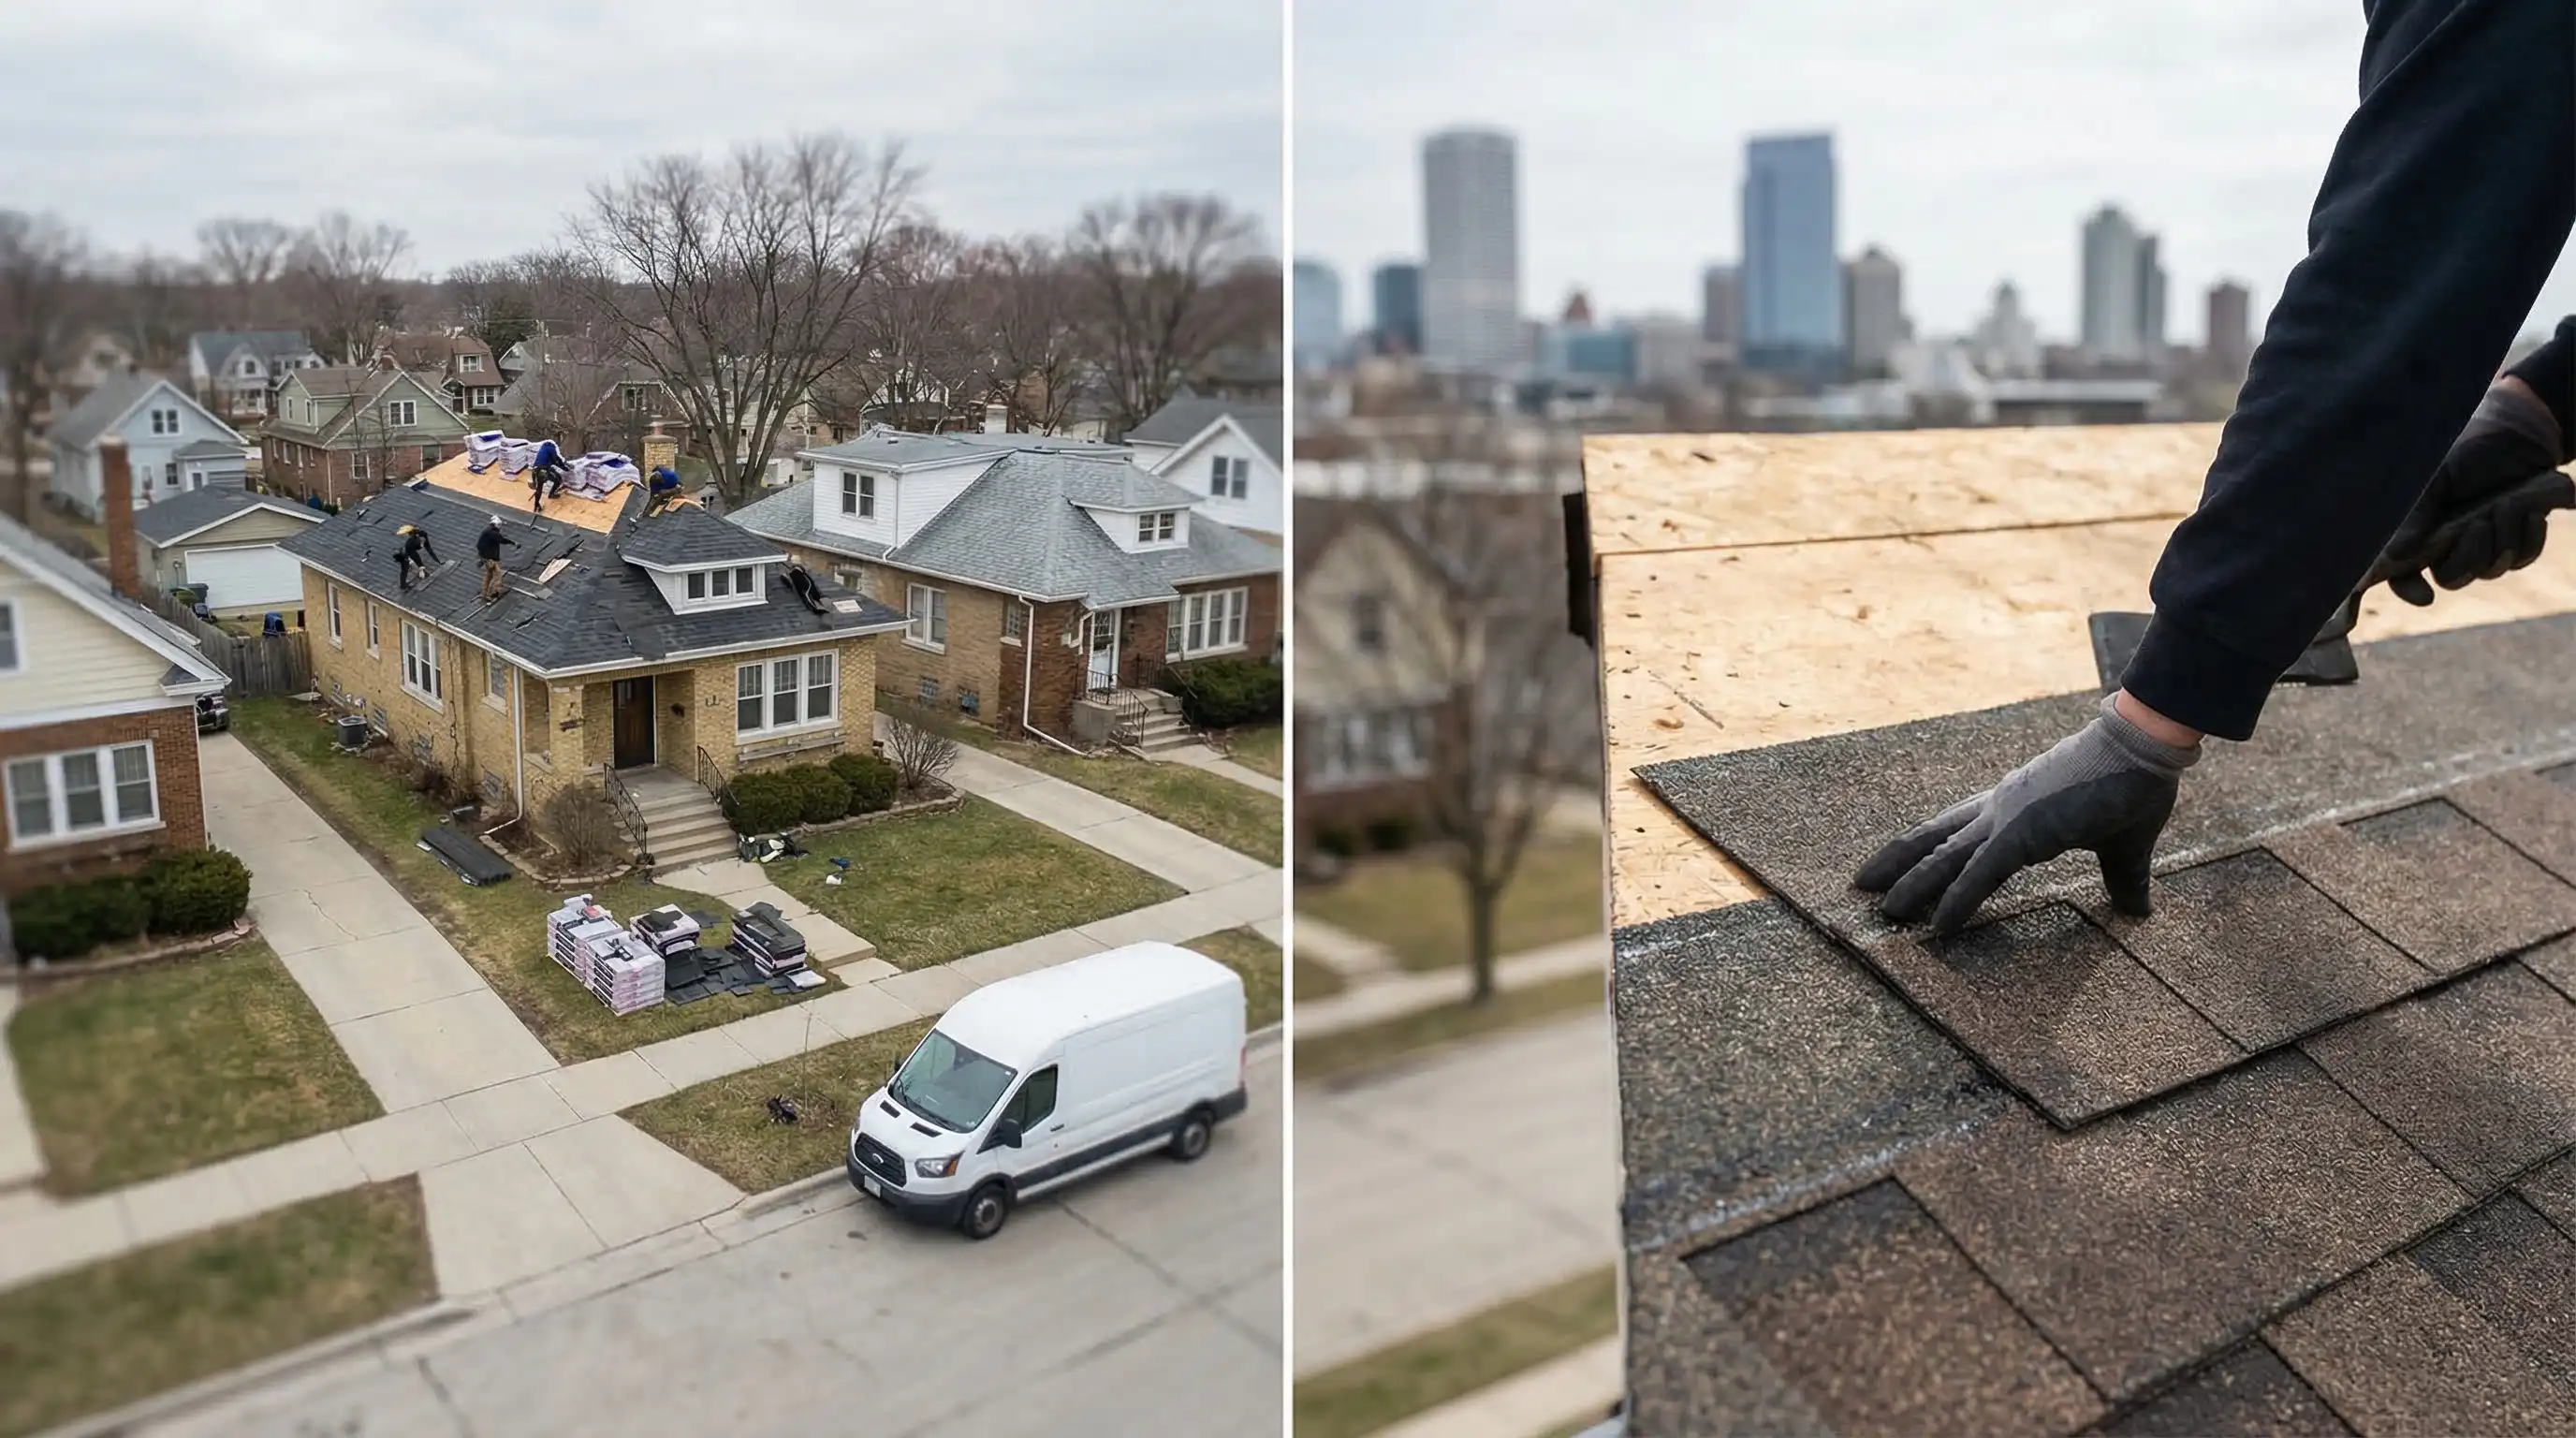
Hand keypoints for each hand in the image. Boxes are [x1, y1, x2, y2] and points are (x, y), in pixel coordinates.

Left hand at [1853, 695, 2200, 935]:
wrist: (2143, 748)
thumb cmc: (2132, 785)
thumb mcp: (2121, 845)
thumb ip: (2122, 878)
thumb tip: (2139, 909)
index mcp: (2014, 808)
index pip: (1954, 831)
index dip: (1923, 850)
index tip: (1896, 868)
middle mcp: (1999, 810)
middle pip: (1932, 839)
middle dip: (1895, 865)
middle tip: (1861, 887)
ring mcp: (2007, 819)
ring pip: (1944, 856)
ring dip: (1911, 886)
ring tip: (1882, 913)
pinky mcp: (2025, 832)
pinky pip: (1980, 872)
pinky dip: (1956, 898)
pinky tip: (1937, 925)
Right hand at [2371, 383, 2572, 605]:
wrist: (2522, 430)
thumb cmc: (2469, 447)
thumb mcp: (2436, 478)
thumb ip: (2415, 516)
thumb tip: (2394, 555)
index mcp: (2420, 528)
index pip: (2403, 571)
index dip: (2409, 588)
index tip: (2424, 597)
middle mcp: (2448, 540)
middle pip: (2453, 577)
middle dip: (2470, 556)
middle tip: (2479, 525)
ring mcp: (2484, 540)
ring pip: (2490, 569)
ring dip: (2502, 540)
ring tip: (2506, 505)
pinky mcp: (2517, 536)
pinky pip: (2521, 557)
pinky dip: (2527, 538)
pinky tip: (2529, 513)